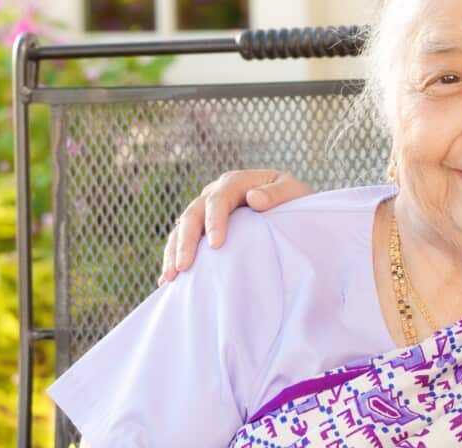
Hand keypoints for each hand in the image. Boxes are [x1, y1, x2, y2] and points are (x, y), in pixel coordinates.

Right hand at [158, 170, 310, 284]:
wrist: (292, 205)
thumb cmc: (295, 199)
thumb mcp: (294, 192)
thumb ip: (276, 193)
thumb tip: (253, 198)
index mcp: (236, 182)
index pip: (219, 199)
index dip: (215, 222)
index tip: (216, 246)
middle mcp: (215, 193)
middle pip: (193, 214)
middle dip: (186, 241)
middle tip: (184, 267)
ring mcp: (206, 209)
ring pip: (181, 228)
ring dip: (174, 252)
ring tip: (169, 277)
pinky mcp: (202, 226)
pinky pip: (182, 240)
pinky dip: (173, 257)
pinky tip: (166, 280)